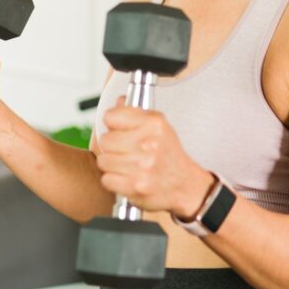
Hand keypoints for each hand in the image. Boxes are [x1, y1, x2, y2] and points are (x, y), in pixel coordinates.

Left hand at [96, 95, 212, 216]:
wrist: (184, 184)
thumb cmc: (169, 155)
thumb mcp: (159, 127)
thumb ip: (136, 113)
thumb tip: (119, 102)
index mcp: (154, 124)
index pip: (111, 116)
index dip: (112, 124)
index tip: (118, 129)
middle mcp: (149, 143)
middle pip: (105, 140)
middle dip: (111, 146)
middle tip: (124, 150)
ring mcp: (141, 166)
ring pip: (103, 161)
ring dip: (112, 164)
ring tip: (126, 164)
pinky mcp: (135, 186)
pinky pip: (107, 179)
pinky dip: (114, 180)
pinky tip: (127, 177)